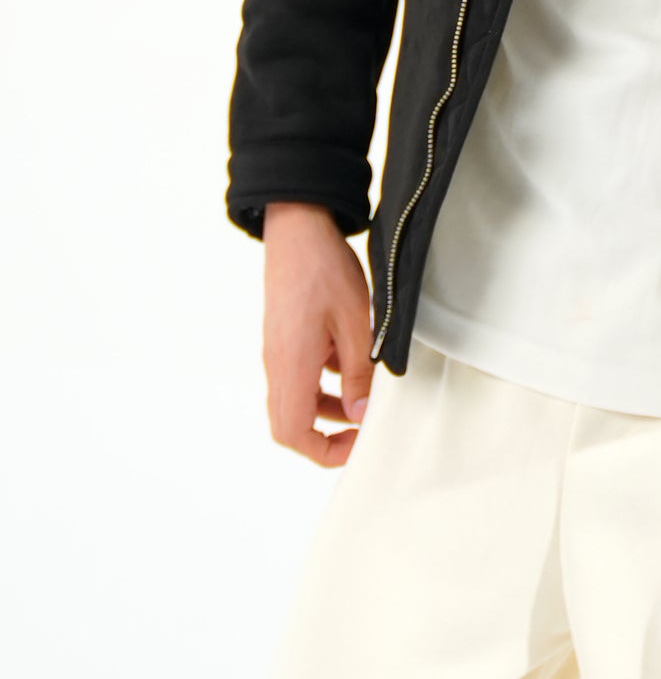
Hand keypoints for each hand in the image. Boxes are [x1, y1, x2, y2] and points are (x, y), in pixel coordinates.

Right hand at [262, 203, 374, 467]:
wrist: (297, 227)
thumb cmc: (324, 268)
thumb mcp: (357, 322)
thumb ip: (359, 373)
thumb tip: (362, 415)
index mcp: (291, 365)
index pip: (293, 432)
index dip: (325, 451)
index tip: (358, 443)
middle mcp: (277, 364)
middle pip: (289, 424)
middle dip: (325, 436)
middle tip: (361, 430)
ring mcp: (278, 351)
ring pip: (295, 401)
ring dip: (327, 410)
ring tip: (363, 400)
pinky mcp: (284, 338)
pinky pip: (298, 376)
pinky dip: (323, 383)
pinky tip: (350, 365)